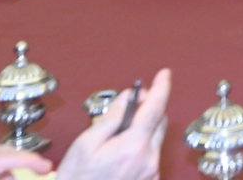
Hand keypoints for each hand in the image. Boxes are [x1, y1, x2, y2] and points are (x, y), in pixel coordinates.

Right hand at [56, 68, 170, 179]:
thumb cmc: (77, 179)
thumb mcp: (85, 144)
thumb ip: (112, 117)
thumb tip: (129, 96)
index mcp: (134, 146)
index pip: (155, 108)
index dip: (161, 87)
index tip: (164, 73)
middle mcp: (149, 159)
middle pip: (159, 121)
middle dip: (148, 108)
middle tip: (127, 107)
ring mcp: (151, 172)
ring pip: (155, 138)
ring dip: (143, 129)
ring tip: (116, 138)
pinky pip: (151, 155)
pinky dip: (141, 146)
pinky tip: (120, 154)